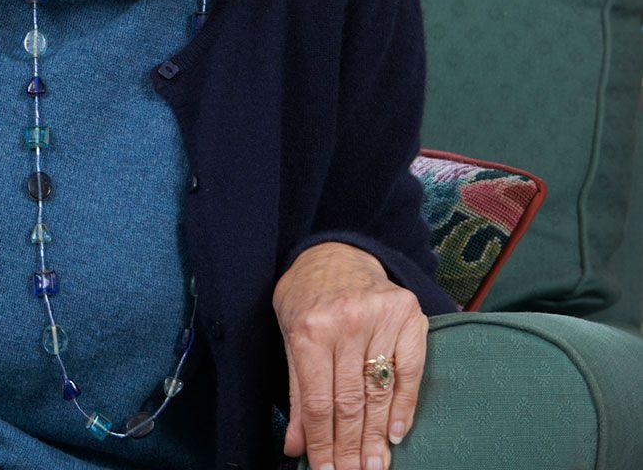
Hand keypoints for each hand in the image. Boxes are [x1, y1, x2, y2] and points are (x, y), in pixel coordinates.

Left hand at [273, 242, 428, 469]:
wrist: (333, 253)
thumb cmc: (305, 298)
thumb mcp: (289, 339)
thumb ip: (297, 394)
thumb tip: (295, 446)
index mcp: (310, 330)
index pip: (319, 402)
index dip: (323, 443)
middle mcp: (346, 323)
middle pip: (351, 402)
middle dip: (351, 447)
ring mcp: (380, 318)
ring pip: (380, 391)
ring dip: (377, 436)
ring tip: (375, 466)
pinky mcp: (408, 315)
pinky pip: (410, 371)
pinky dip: (404, 406)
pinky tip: (396, 434)